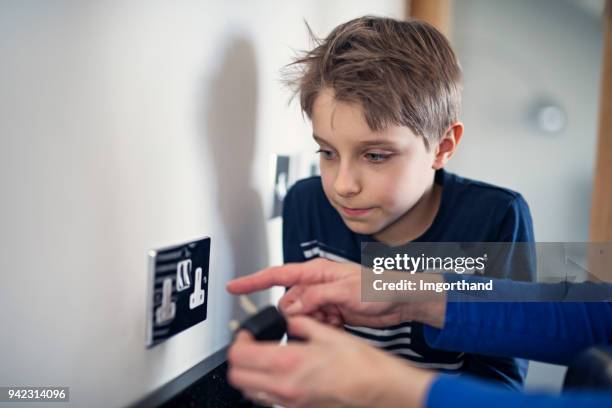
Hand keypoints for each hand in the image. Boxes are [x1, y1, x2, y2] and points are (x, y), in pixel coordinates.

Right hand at [227, 258, 446, 328]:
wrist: (400, 300)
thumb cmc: (378, 286)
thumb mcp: (344, 290)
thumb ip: (314, 298)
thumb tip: (290, 307)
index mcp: (315, 271)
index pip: (277, 275)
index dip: (253, 281)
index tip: (234, 286)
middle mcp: (316, 284)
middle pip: (289, 302)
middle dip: (299, 313)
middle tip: (322, 314)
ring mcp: (323, 299)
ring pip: (301, 316)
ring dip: (314, 322)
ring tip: (337, 317)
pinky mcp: (332, 312)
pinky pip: (315, 324)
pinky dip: (324, 327)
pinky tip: (340, 321)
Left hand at [227, 316, 434, 407]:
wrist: (377, 387)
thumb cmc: (359, 363)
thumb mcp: (326, 333)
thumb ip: (300, 324)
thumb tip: (288, 319)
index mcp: (288, 361)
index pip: (240, 355)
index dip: (238, 340)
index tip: (246, 333)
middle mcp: (284, 386)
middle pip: (236, 378)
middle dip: (237, 359)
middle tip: (249, 345)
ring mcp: (289, 402)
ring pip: (249, 392)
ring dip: (248, 374)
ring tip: (261, 359)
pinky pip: (267, 400)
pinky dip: (263, 387)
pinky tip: (278, 373)